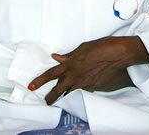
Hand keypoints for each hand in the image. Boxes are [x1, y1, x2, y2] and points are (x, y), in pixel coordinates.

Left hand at [28, 36, 147, 103]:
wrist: (117, 54)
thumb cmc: (100, 47)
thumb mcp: (82, 48)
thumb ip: (69, 56)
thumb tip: (57, 58)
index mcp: (70, 64)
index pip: (51, 74)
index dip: (39, 81)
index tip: (31, 86)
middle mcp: (75, 75)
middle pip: (58, 90)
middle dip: (50, 97)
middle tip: (45, 102)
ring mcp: (84, 83)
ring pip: (70, 94)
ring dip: (63, 98)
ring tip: (59, 102)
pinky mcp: (93, 86)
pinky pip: (82, 93)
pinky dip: (77, 94)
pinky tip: (76, 95)